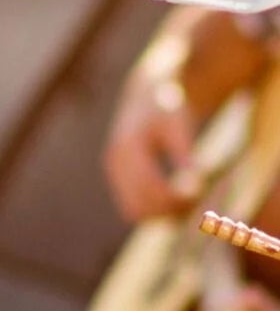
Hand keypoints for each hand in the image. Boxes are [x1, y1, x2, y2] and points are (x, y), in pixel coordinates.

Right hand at [106, 80, 202, 222]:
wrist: (145, 95)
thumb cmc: (167, 106)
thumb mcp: (179, 123)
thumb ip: (184, 151)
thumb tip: (195, 180)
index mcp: (128, 147)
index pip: (148, 185)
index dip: (172, 198)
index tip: (197, 198)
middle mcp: (115, 163)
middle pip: (137, 204)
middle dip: (166, 210)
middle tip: (194, 205)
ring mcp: (113, 173)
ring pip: (132, 211)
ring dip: (158, 215)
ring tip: (185, 206)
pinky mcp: (117, 179)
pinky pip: (131, 206)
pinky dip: (151, 210)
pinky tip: (173, 202)